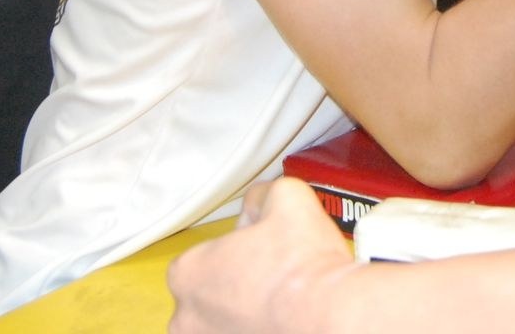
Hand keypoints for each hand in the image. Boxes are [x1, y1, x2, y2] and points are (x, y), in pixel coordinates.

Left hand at [167, 179, 353, 333]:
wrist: (329, 318)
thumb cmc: (301, 263)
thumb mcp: (286, 197)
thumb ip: (264, 194)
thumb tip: (260, 201)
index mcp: (186, 274)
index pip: (203, 257)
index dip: (236, 250)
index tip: (265, 251)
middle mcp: (185, 320)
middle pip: (209, 297)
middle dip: (237, 289)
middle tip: (277, 280)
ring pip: (225, 326)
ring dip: (246, 318)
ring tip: (284, 308)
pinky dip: (261, 331)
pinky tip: (286, 323)